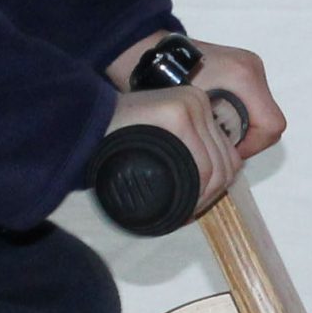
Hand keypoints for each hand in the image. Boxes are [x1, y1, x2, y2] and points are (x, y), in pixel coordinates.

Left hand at [101, 31, 286, 188]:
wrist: (150, 54)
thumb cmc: (163, 79)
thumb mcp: (187, 112)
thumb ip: (208, 134)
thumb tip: (220, 161)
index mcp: (243, 75)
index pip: (271, 126)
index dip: (252, 146)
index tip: (227, 151)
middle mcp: (251, 68)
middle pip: (267, 121)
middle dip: (248, 139)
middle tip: (219, 145)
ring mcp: (248, 67)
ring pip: (259, 113)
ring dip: (242, 128)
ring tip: (214, 133)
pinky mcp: (240, 70)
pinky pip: (250, 102)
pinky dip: (237, 115)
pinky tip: (214, 121)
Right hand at [101, 87, 237, 216]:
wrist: (85, 126)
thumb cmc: (118, 141)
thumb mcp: (157, 138)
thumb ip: (184, 150)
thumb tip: (217, 180)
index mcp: (198, 105)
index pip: (226, 151)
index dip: (218, 183)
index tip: (197, 200)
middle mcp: (198, 102)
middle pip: (226, 160)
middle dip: (211, 193)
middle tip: (188, 210)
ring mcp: (190, 106)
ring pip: (216, 166)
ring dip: (204, 196)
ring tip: (183, 210)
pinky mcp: (177, 114)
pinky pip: (201, 165)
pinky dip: (198, 192)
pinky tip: (183, 204)